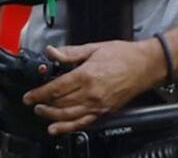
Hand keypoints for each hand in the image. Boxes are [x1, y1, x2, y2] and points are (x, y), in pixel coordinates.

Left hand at [23, 40, 162, 134]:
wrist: (148, 65)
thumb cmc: (125, 55)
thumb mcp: (96, 48)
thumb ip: (71, 53)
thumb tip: (52, 52)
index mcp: (87, 74)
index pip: (55, 88)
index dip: (38, 93)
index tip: (30, 95)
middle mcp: (91, 92)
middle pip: (59, 103)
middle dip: (43, 104)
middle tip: (35, 102)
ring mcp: (98, 104)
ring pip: (67, 115)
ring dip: (50, 116)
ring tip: (42, 112)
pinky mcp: (105, 111)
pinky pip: (82, 123)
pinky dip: (67, 128)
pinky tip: (56, 128)